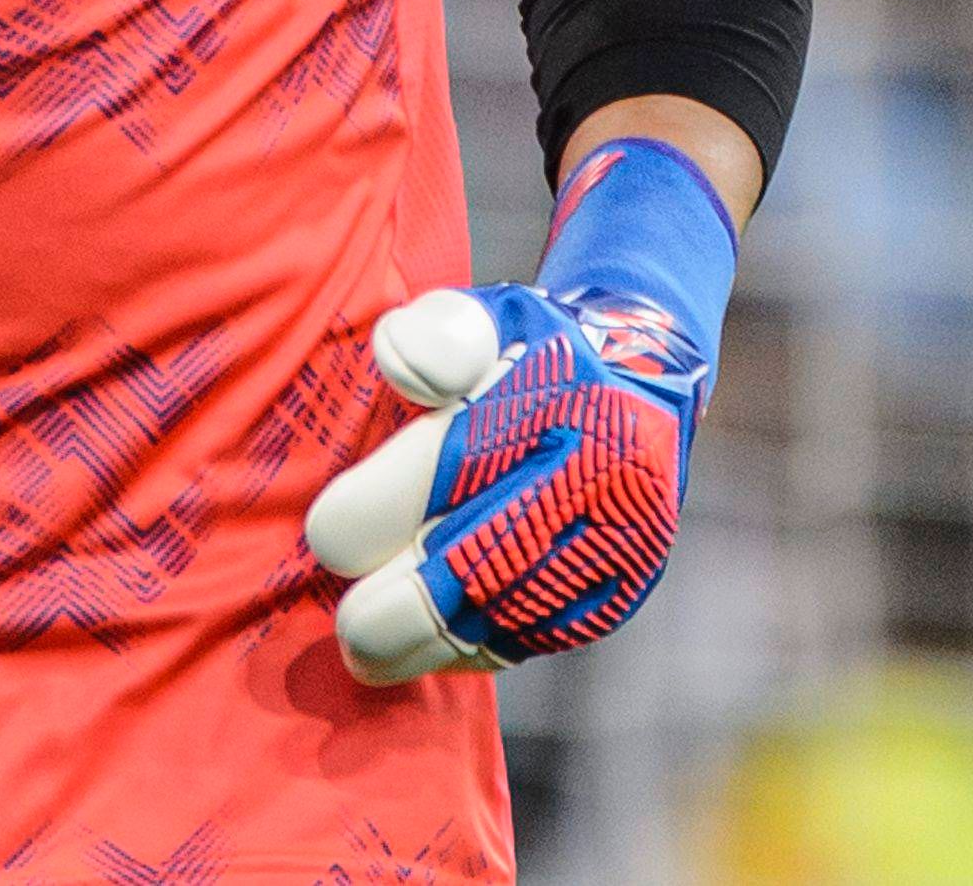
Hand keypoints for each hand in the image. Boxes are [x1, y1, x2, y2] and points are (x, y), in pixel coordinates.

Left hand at [301, 135, 737, 680]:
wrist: (645, 368)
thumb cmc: (527, 346)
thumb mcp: (477, 316)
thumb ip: (428, 338)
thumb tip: (408, 380)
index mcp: (548, 390)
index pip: (440, 468)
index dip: (373, 512)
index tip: (326, 539)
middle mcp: (596, 468)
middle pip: (481, 564)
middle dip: (401, 608)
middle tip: (348, 631)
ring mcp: (620, 534)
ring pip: (513, 614)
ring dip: (435, 645)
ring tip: (372, 657)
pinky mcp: (628, 579)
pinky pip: (546, 631)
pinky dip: (484, 648)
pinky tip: (434, 650)